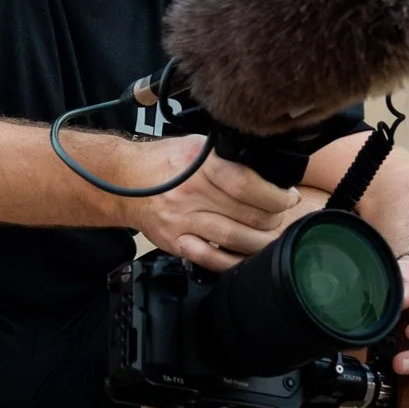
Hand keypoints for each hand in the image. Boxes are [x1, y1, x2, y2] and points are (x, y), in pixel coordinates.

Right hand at [122, 137, 301, 271]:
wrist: (121, 181)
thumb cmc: (163, 162)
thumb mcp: (197, 146)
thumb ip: (229, 157)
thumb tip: (269, 171)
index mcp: (201, 163)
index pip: (248, 183)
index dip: (275, 195)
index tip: (287, 197)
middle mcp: (191, 191)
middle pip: (247, 213)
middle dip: (273, 218)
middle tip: (279, 216)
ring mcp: (182, 219)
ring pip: (234, 238)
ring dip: (260, 241)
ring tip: (269, 236)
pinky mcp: (174, 241)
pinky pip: (210, 258)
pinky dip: (233, 261)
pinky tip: (245, 256)